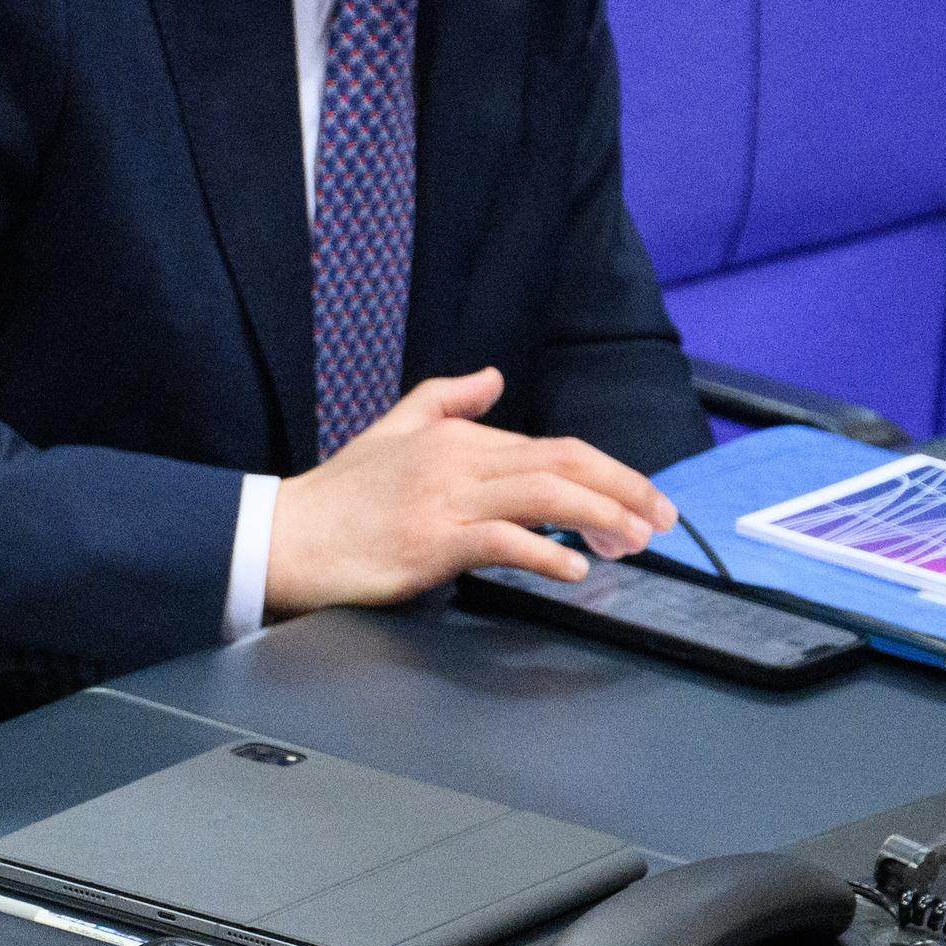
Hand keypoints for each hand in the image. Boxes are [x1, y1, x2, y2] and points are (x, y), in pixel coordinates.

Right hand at [264, 368, 679, 617]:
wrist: (285, 537)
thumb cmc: (338, 496)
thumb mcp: (391, 429)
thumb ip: (444, 399)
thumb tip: (492, 376)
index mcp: (456, 438)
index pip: (553, 447)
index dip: (608, 474)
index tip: (640, 504)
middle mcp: (457, 461)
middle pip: (563, 461)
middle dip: (624, 489)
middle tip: (660, 522)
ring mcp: (444, 501)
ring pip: (544, 494)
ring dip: (601, 518)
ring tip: (630, 545)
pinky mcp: (430, 542)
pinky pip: (501, 540)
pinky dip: (545, 554)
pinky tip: (572, 570)